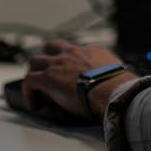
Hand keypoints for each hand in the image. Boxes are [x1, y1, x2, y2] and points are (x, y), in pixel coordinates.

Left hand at [23, 38, 137, 120]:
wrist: (114, 93)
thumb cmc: (121, 89)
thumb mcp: (120, 75)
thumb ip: (114, 75)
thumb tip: (120, 84)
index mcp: (93, 51)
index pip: (76, 50)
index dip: (70, 61)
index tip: (71, 74)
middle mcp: (74, 52)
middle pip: (52, 46)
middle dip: (47, 57)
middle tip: (47, 72)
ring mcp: (59, 63)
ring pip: (35, 60)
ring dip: (34, 72)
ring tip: (36, 88)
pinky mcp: (48, 77)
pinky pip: (29, 80)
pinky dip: (29, 92)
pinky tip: (34, 103)